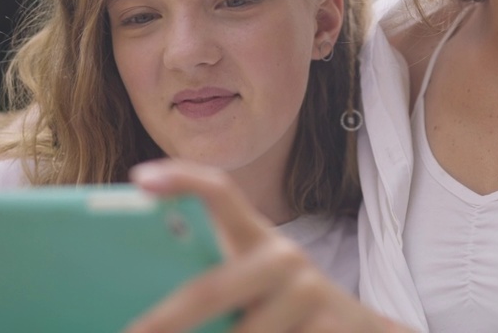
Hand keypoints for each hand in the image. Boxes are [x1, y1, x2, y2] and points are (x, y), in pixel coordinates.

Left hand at [124, 160, 406, 332]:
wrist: (357, 331)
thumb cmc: (283, 311)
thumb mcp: (252, 288)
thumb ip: (212, 284)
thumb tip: (139, 309)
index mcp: (257, 238)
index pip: (220, 192)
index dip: (183, 179)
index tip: (140, 179)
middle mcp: (284, 259)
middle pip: (211, 289)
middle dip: (165, 320)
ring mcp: (309, 294)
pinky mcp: (329, 327)